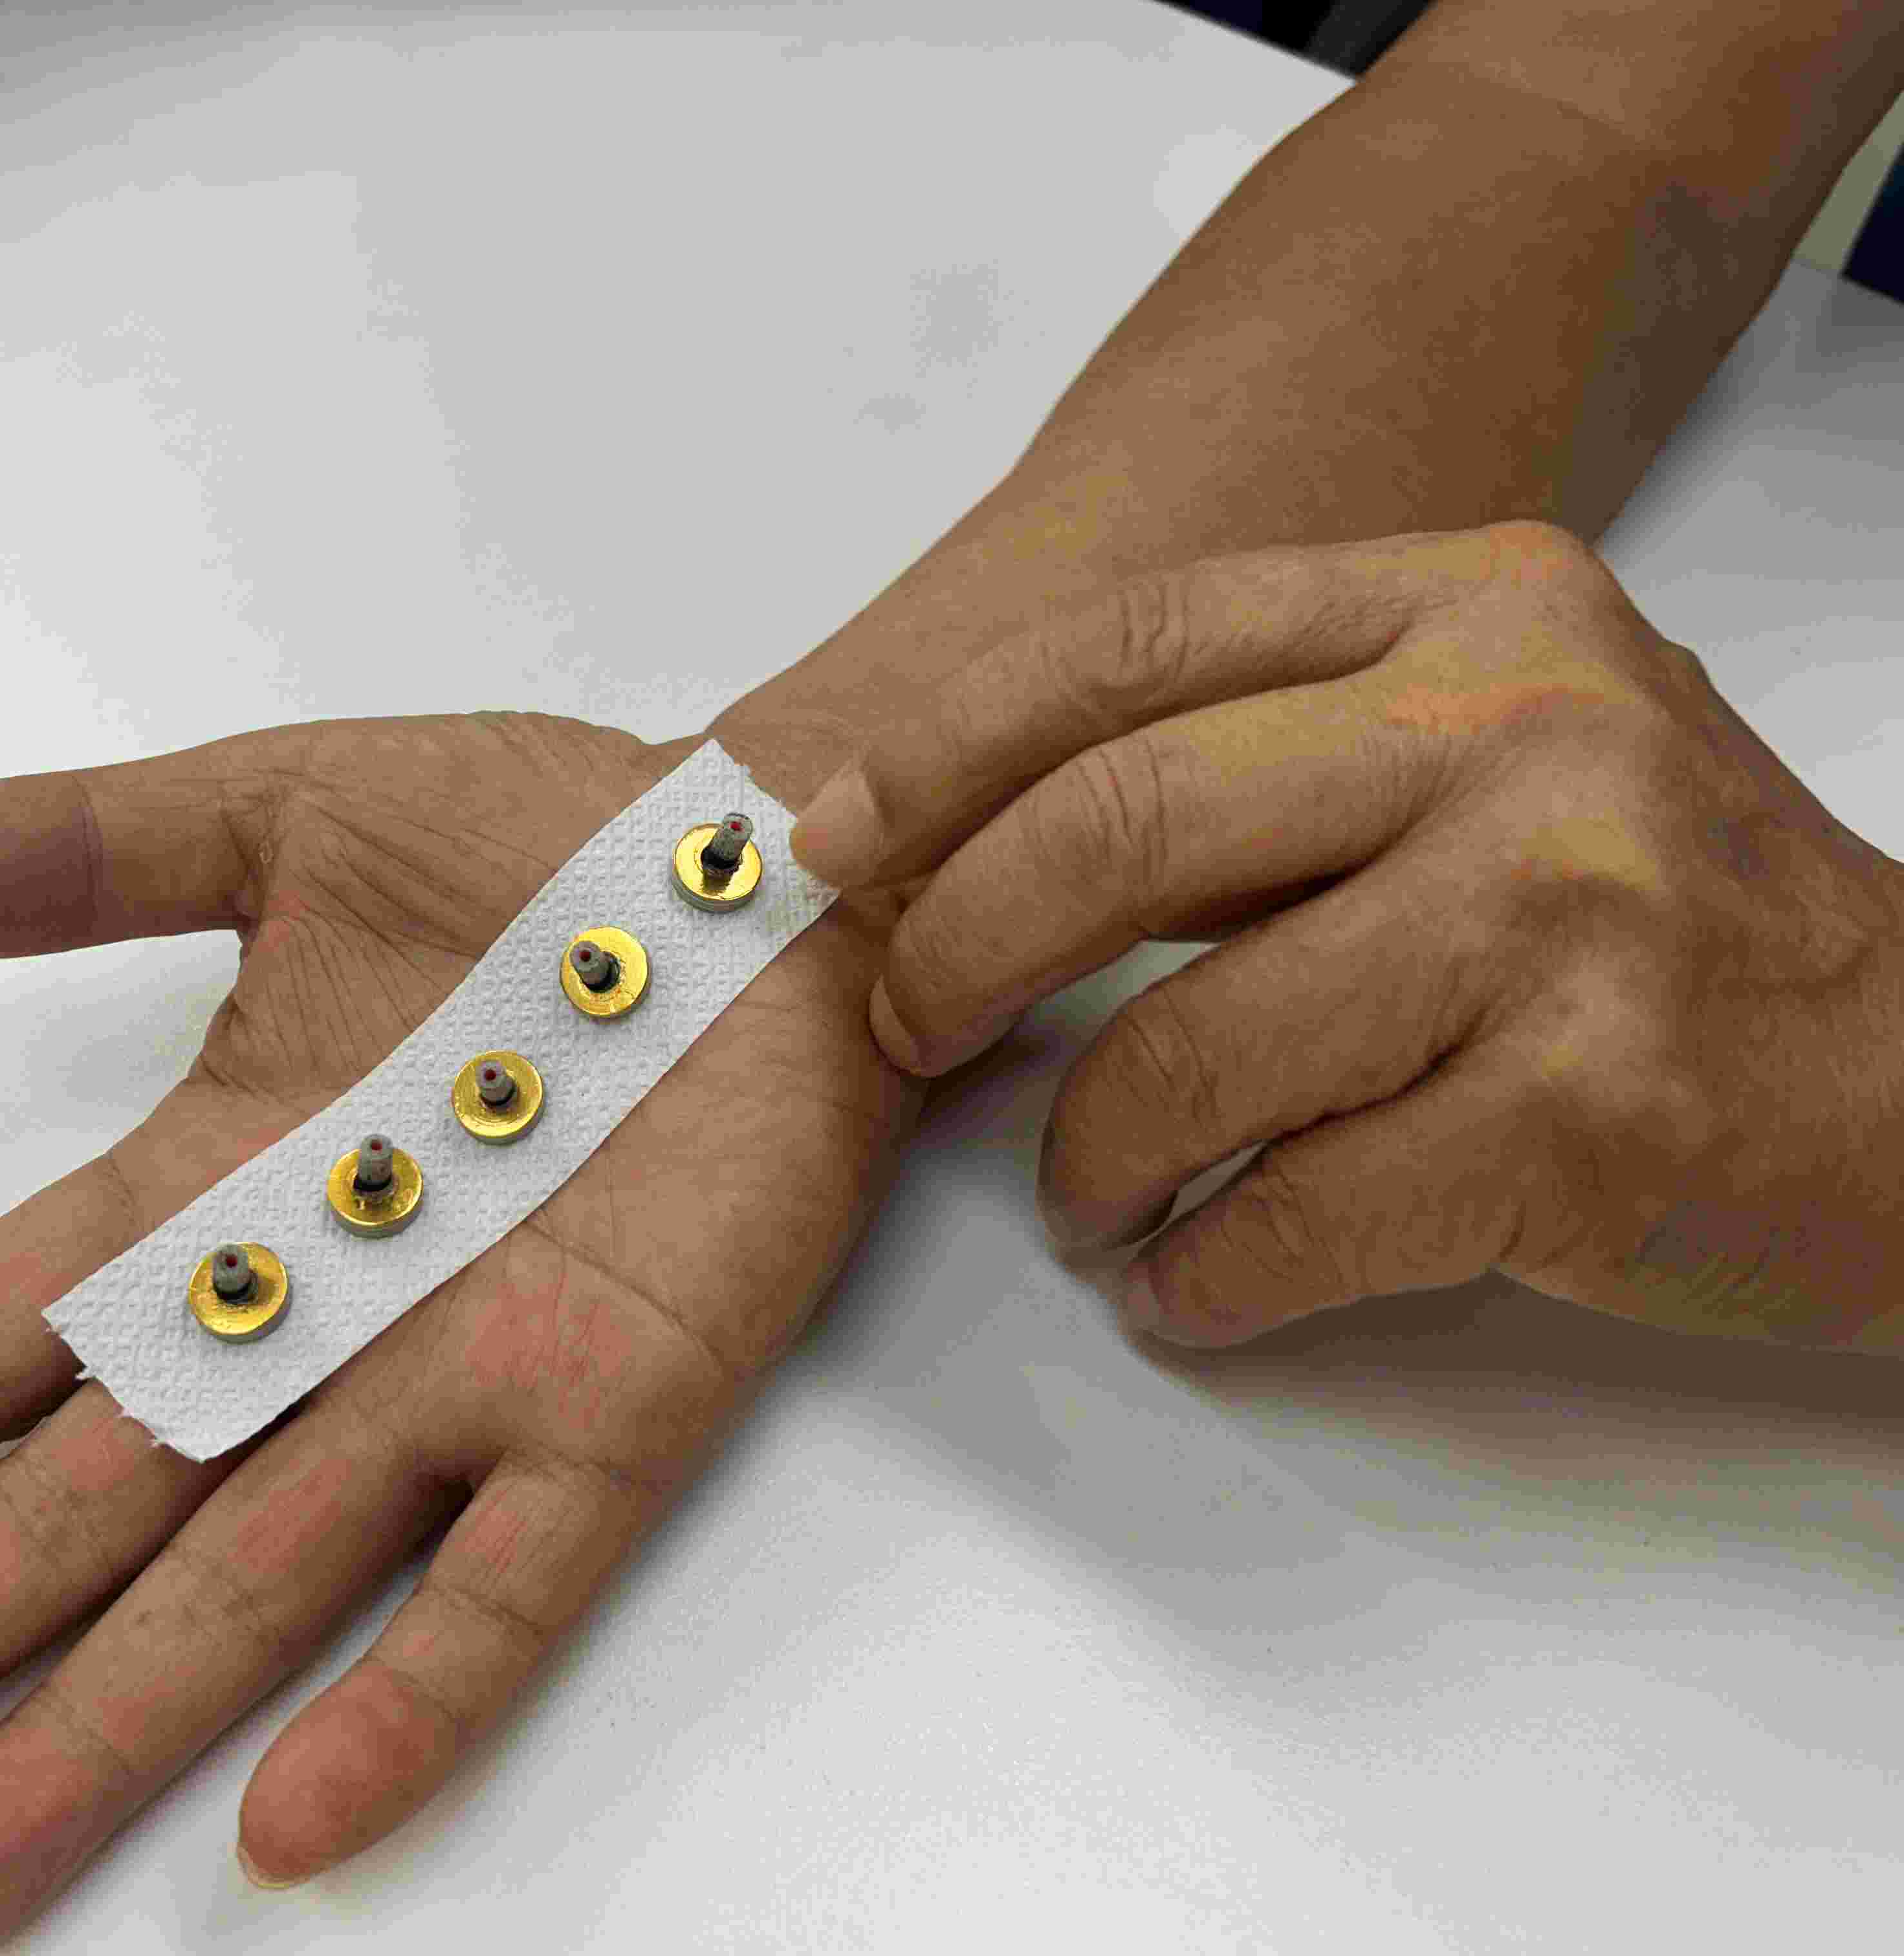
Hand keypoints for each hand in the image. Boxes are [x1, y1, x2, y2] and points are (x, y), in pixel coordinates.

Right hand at [0, 712, 907, 1947]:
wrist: (784, 862)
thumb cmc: (547, 843)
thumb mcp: (284, 818)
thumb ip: (76, 856)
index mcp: (214, 1183)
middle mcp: (308, 1315)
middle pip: (63, 1511)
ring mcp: (457, 1377)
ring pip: (243, 1586)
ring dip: (96, 1735)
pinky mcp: (614, 1401)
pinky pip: (504, 1579)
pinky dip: (408, 1696)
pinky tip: (297, 1820)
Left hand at [792, 522, 1903, 1351]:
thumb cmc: (1658, 915)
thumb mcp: (1488, 744)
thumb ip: (1267, 752)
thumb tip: (977, 838)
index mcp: (1470, 604)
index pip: (1131, 646)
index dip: (944, 749)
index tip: (832, 840)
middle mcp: (1521, 726)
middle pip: (1122, 824)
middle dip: (960, 948)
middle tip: (911, 1030)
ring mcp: (1568, 915)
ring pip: (1189, 1045)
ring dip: (1084, 1150)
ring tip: (1085, 1193)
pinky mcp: (1593, 1110)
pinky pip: (1291, 1209)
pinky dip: (1198, 1268)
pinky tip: (1187, 1276)